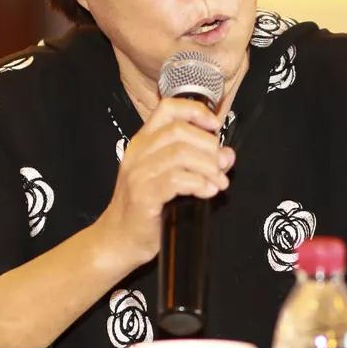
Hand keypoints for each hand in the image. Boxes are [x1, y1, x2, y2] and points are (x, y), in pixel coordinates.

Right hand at [100, 98, 234, 263]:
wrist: (119, 238)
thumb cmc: (144, 207)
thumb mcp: (168, 177)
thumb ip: (197, 161)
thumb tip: (227, 155)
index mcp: (143, 142)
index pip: (168, 109)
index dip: (196, 111)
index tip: (215, 125)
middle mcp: (138, 152)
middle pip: (180, 130)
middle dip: (209, 145)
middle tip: (222, 164)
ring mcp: (138, 173)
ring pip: (180, 154)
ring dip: (208, 167)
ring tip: (218, 182)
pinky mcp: (143, 195)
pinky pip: (176, 180)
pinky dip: (199, 183)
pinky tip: (207, 191)